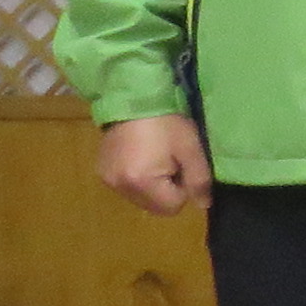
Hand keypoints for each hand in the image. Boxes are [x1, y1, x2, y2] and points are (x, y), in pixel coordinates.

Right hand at [96, 113, 210, 215]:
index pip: (172, 207)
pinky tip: (142, 157)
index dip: (183, 189)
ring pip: (141, 198)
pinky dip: (138, 179)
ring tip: (156, 157)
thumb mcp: (190, 148)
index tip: (182, 166)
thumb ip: (199, 180)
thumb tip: (203, 205)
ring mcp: (108, 180)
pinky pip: (127, 187)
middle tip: (170, 161)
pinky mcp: (102, 172)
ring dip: (152, 186)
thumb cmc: (165, 122)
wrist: (132, 98)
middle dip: (168, 190)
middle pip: (155, 206)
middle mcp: (120, 187)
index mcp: (141, 183)